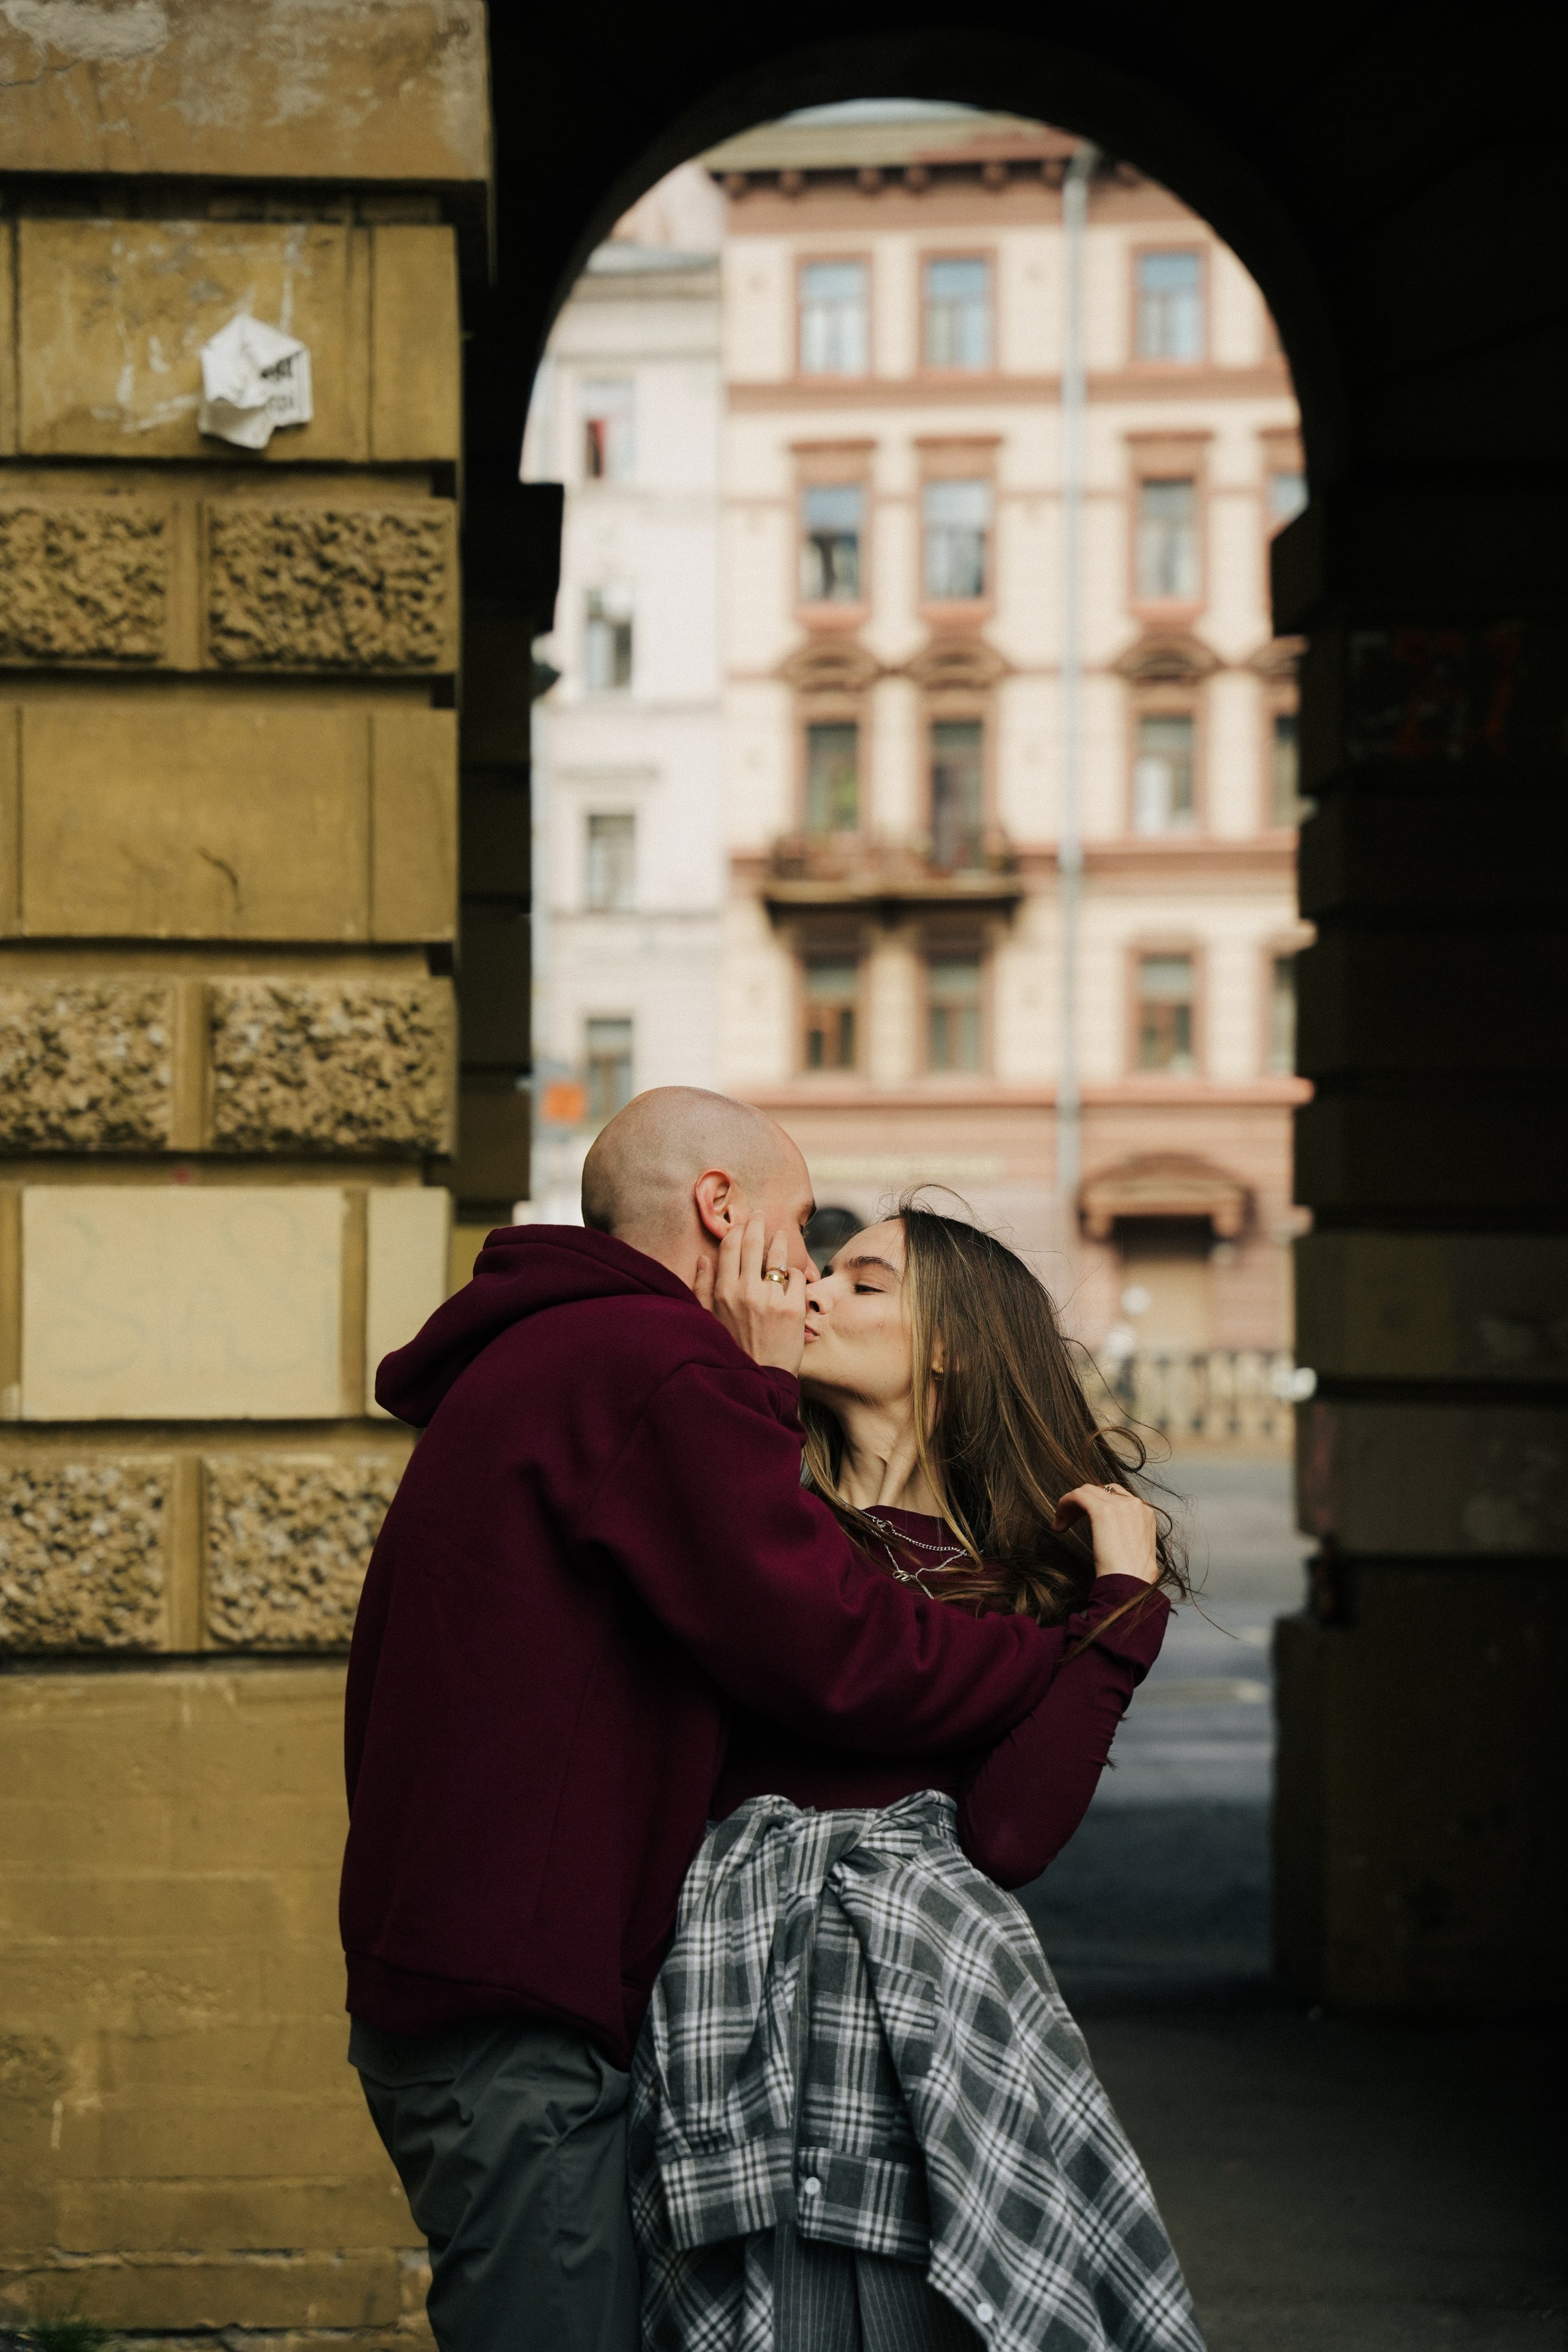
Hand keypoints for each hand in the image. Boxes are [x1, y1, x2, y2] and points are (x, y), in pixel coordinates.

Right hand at [693, 1211, 806, 1373]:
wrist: (759, 1380)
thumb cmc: (731, 1351)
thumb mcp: (707, 1320)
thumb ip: (702, 1288)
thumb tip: (703, 1259)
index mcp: (723, 1293)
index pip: (729, 1248)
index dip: (736, 1231)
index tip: (740, 1223)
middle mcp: (745, 1291)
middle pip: (752, 1244)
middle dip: (756, 1224)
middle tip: (759, 1215)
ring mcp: (771, 1298)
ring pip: (777, 1257)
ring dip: (779, 1242)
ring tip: (780, 1236)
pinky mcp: (793, 1308)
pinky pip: (796, 1278)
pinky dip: (794, 1276)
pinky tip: (791, 1278)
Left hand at [1052, 1483, 1159, 1584]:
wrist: (1131, 1584)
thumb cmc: (1131, 1576)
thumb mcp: (1135, 1550)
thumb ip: (1126, 1534)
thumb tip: (1110, 1535)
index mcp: (1145, 1513)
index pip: (1116, 1496)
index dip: (1097, 1504)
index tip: (1083, 1519)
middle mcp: (1135, 1504)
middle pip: (1102, 1491)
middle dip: (1084, 1502)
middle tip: (1069, 1520)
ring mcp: (1120, 1505)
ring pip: (1088, 1491)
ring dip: (1071, 1505)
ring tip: (1062, 1524)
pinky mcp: (1103, 1510)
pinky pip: (1078, 1496)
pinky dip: (1065, 1505)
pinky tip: (1059, 1523)